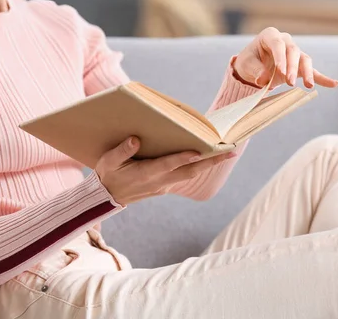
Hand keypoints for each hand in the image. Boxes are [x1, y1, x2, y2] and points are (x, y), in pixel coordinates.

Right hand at [96, 137, 235, 204]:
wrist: (107, 197)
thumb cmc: (108, 175)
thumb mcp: (108, 162)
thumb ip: (122, 151)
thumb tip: (135, 139)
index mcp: (146, 174)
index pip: (168, 165)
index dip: (183, 158)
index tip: (199, 152)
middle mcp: (160, 181)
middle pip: (190, 171)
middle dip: (211, 162)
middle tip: (230, 152)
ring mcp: (164, 185)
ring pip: (190, 174)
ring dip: (209, 165)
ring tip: (226, 153)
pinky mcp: (165, 186)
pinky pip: (185, 176)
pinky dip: (198, 167)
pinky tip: (208, 158)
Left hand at [233, 27, 337, 88]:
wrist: (253, 66)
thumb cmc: (249, 62)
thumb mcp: (246, 65)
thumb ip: (255, 70)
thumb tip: (264, 79)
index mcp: (270, 36)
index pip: (278, 44)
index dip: (280, 58)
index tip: (280, 72)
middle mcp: (285, 41)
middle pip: (294, 52)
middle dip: (293, 67)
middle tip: (289, 82)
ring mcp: (295, 53)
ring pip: (305, 60)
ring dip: (307, 73)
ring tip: (308, 86)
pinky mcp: (300, 66)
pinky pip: (313, 71)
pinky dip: (322, 78)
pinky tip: (334, 84)